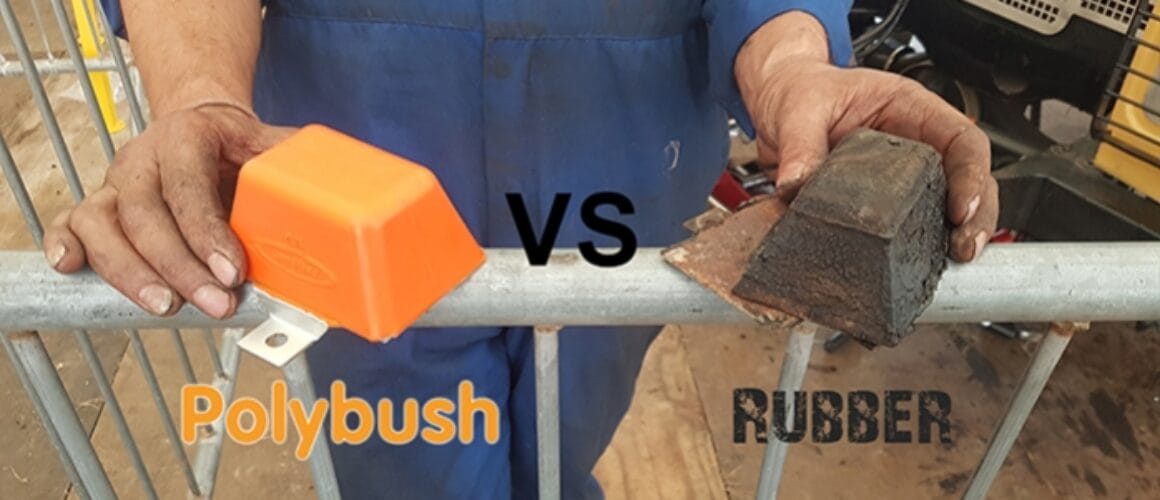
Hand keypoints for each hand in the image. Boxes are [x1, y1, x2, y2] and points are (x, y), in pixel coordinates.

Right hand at [43, 104, 295, 316]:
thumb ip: (299, 173)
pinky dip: (66, 245)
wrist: (205, 126)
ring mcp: (116, 183)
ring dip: (129, 271)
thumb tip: (348, 211)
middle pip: (145, 215)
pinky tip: (70, 269)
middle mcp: (142, 159)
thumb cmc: (241, 145)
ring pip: (102, 224)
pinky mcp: (101, 206)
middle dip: (179, 267)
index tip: (233, 273)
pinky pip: (70, 223)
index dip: (207, 234)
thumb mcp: (273, 147)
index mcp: (187, 137)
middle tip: (215, 304)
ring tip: (165, 306)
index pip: (187, 188)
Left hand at [737, 12, 998, 262]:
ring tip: (952, 262)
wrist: (777, 100)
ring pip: (945, 205)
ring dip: (952, 235)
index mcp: (909, 107)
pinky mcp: (881, 201)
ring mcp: (902, 173)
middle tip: (964, 249)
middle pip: (967, 178)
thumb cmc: (801, 90)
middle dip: (975, 216)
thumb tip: (796, 186)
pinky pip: (908, 223)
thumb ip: (800, 145)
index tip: (962, 209)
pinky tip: (916, 265)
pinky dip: (917, 244)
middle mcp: (915, 141)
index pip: (962, 139)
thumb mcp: (799, 108)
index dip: (972, 174)